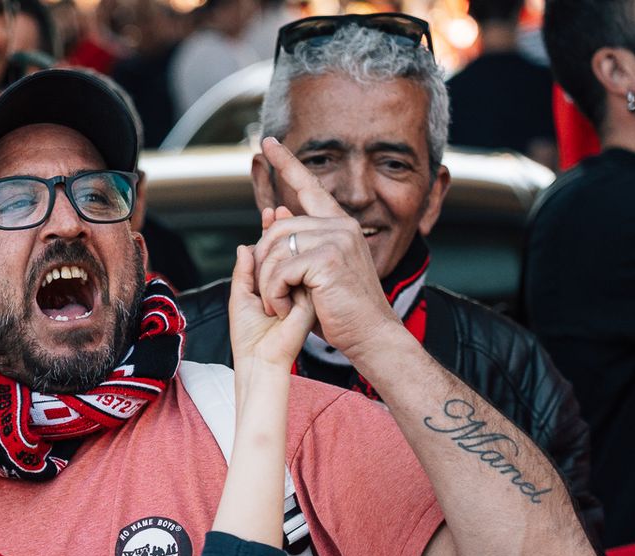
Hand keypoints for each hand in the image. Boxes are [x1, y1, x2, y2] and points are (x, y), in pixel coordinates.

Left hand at [229, 241, 313, 372]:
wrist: (261, 361)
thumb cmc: (249, 335)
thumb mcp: (240, 295)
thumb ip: (243, 269)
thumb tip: (244, 246)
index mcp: (279, 280)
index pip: (271, 250)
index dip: (258, 252)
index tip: (250, 279)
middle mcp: (294, 281)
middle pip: (279, 249)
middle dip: (260, 264)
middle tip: (255, 293)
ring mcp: (304, 288)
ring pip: (286, 259)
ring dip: (266, 278)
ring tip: (265, 306)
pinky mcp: (311, 299)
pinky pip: (293, 276)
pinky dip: (276, 291)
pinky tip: (278, 313)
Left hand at [252, 138, 401, 357]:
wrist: (371, 334)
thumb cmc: (343, 309)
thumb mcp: (317, 272)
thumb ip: (299, 245)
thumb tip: (274, 214)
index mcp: (340, 224)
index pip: (309, 185)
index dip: (287, 163)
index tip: (268, 142)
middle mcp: (341, 225)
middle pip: (276, 229)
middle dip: (262, 264)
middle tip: (267, 293)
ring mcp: (337, 239)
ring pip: (275, 250)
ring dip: (267, 283)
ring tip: (276, 305)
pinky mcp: (329, 260)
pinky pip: (280, 270)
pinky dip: (273, 293)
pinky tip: (282, 308)